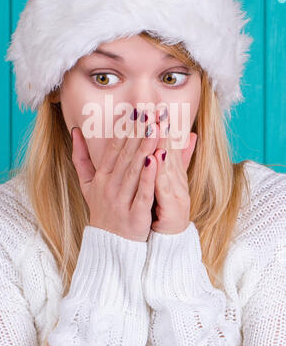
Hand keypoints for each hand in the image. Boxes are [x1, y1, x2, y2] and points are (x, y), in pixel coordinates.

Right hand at [71, 112, 160, 241]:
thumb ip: (80, 158)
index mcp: (100, 178)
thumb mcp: (87, 185)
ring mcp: (121, 201)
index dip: (124, 129)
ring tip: (156, 129)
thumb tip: (74, 132)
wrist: (109, 246)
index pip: (113, 149)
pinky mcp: (134, 216)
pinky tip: (156, 160)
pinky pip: (142, 193)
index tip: (135, 111)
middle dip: (138, 133)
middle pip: (125, 156)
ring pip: (134, 170)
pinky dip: (149, 176)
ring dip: (146, 148)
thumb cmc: (101, 211)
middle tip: (150, 113)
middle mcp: (109, 187)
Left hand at [150, 108, 197, 234]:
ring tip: (158, 124)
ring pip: (168, 163)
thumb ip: (177, 159)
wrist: (169, 239)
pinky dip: (159, 171)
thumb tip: (190, 135)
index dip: (164, 126)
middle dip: (164, 128)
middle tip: (159, 108)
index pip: (169, 145)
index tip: (158, 107)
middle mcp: (176, 179)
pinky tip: (155, 157)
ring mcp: (176, 191)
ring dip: (163, 143)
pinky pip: (164, 185)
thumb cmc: (165, 207)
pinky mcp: (172, 205)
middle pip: (170, 150)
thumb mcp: (169, 181)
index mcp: (173, 172)